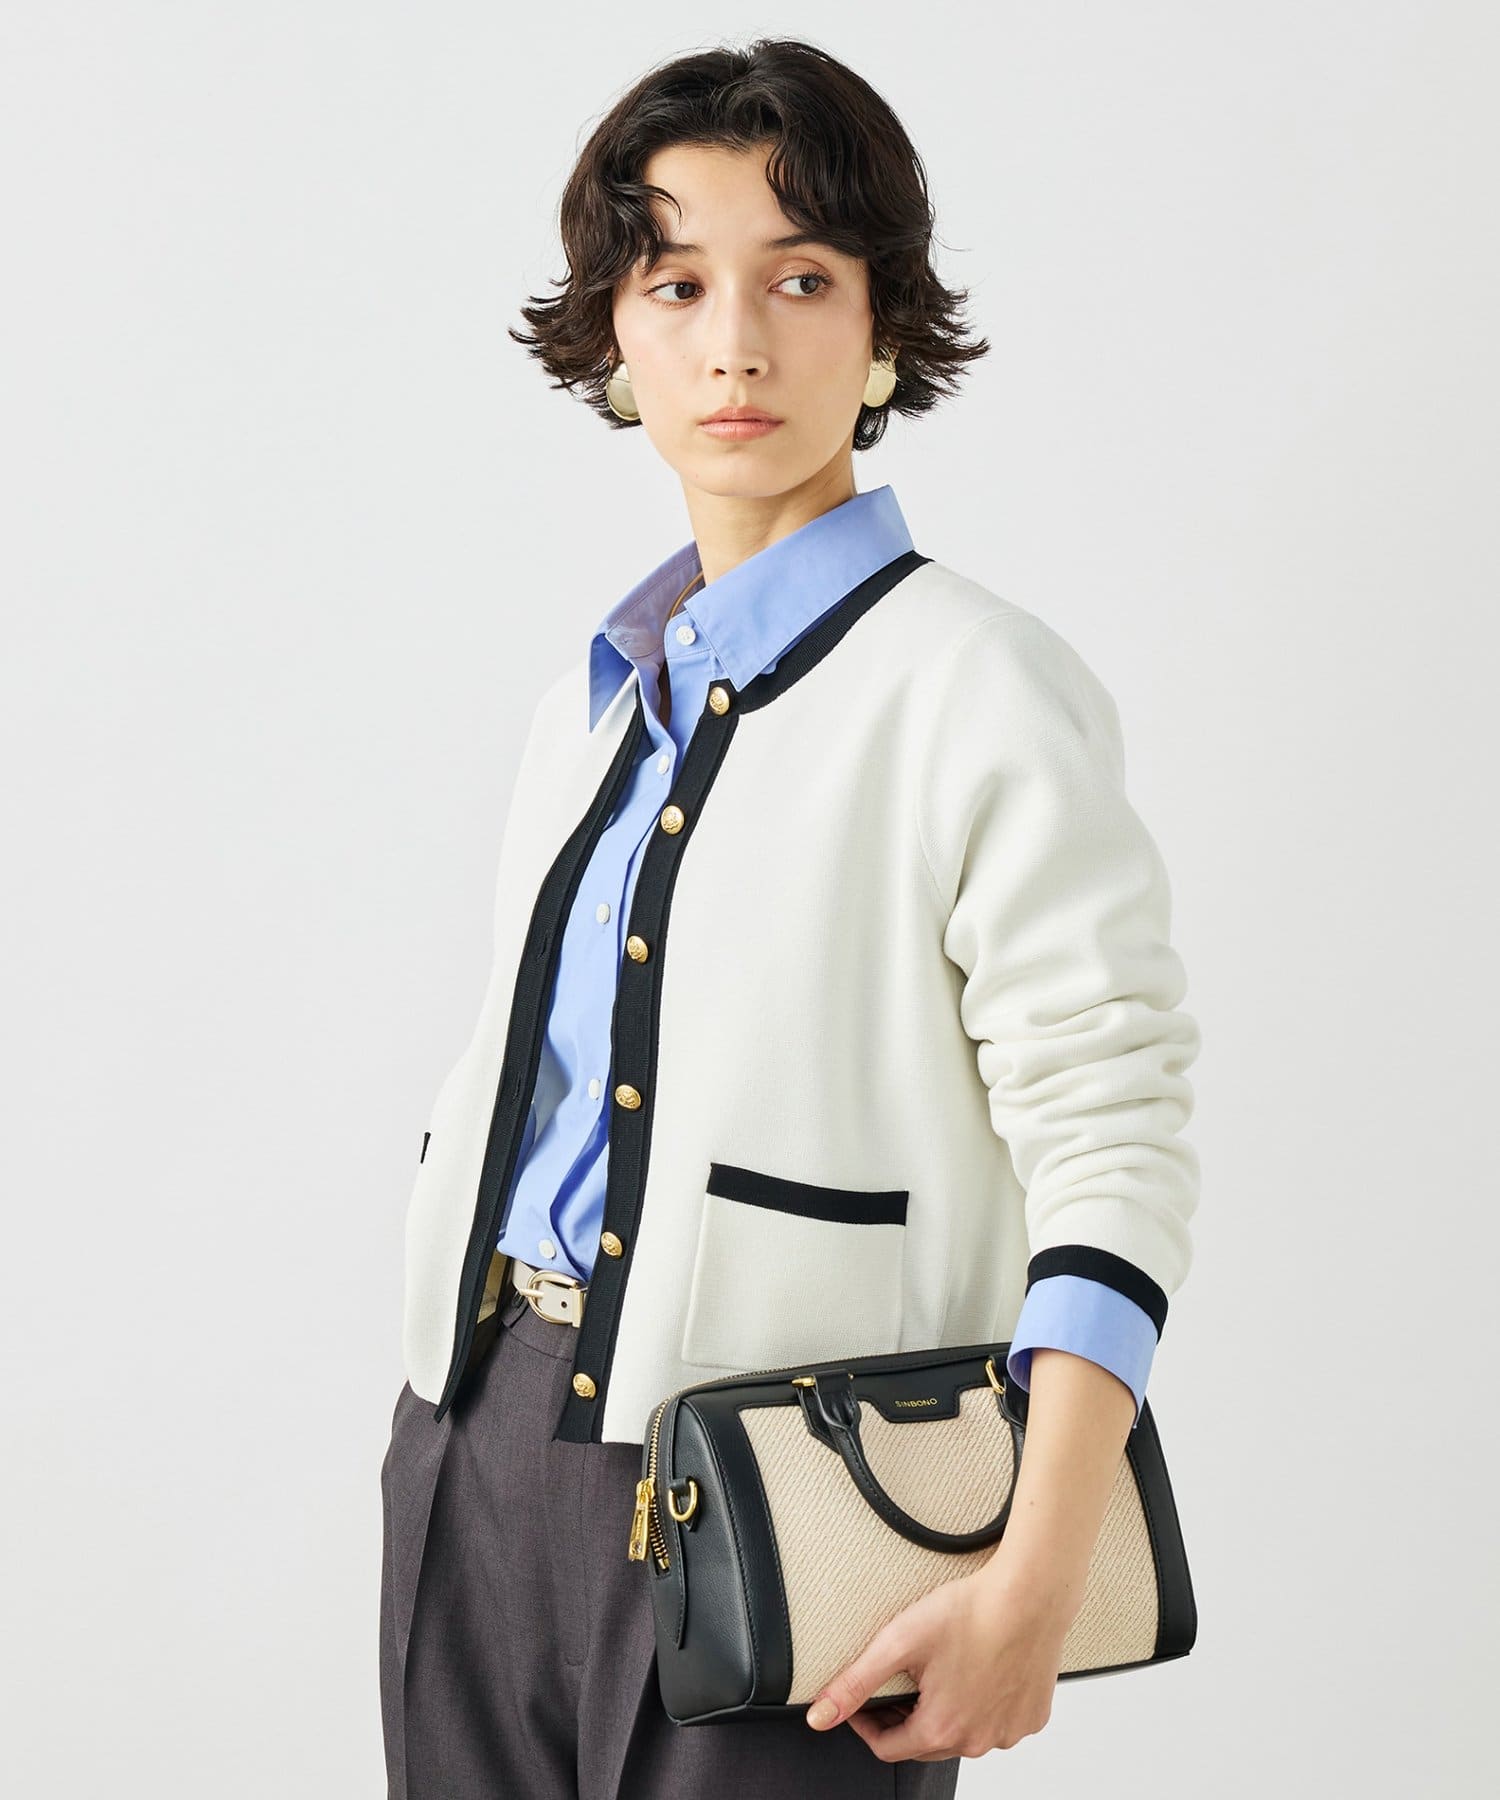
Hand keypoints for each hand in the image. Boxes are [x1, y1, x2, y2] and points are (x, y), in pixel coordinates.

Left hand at [803, 1556, 1076, 1762]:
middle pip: (925, 1742)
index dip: (867, 1723)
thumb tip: (818, 1718)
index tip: (863, 1699)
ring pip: (964, 1734)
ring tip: (939, 1672)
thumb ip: (855, 1683)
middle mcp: (977, 1742)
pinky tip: (977, 1673)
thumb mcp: (899, 1642)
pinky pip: (998, 1722)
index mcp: (940, 1729)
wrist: (1029, 1594)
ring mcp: (1008, 1732)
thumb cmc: (969, 1612)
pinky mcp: (1032, 1717)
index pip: (887, 1748)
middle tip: (900, 1680)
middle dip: (905, 1717)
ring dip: (946, 1713)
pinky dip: (983, 1706)